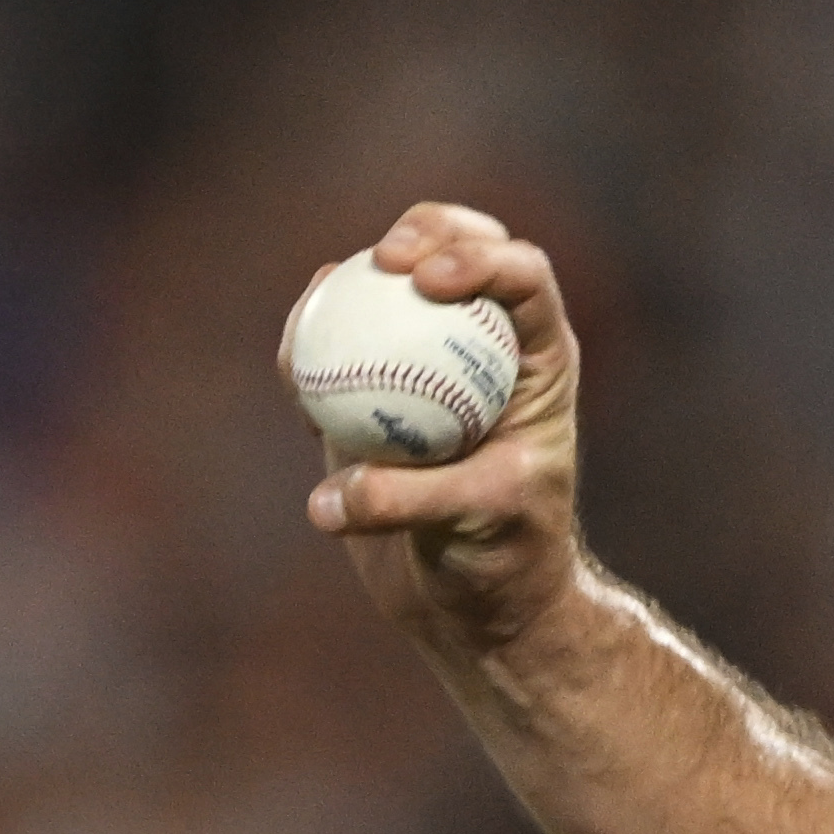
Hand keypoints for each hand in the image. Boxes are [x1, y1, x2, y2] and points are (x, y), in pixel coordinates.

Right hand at [305, 202, 584, 656]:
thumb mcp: (476, 527)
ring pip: (387, 286)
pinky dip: (310, 348)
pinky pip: (334, 344)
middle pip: (456, 248)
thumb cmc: (505, 560)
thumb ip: (410, 502)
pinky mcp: (373, 388)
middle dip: (420, 231)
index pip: (523, 277)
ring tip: (316, 323)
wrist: (476, 601)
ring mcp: (426, 359)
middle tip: (381, 263)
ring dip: (348, 285)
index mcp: (537, 359)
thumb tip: (331, 498)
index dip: (481, 256)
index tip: (430, 281)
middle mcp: (485, 345)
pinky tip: (295, 382)